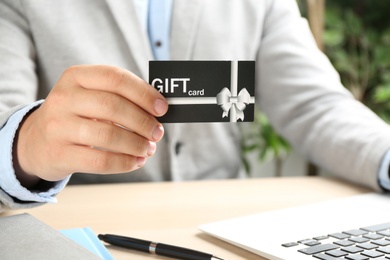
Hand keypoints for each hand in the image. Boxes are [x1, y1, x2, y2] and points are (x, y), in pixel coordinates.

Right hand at [13, 65, 167, 185]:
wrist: (36, 141)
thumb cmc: (75, 116)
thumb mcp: (89, 96)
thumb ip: (119, 97)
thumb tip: (158, 109)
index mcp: (75, 77)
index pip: (115, 78)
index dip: (143, 93)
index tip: (162, 108)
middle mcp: (64, 98)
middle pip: (113, 106)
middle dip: (143, 121)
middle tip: (157, 132)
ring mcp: (58, 126)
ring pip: (108, 135)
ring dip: (137, 144)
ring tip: (148, 148)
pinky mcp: (59, 154)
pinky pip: (100, 160)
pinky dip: (125, 162)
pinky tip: (136, 161)